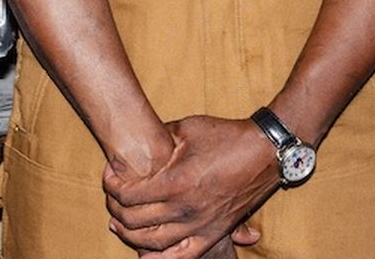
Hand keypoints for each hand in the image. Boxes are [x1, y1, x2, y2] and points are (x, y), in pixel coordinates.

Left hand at [102, 115, 279, 257]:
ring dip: (130, 235)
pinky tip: (144, 256)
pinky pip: (182, 256)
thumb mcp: (186, 129)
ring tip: (120, 224)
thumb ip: (158, 138)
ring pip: (152, 243)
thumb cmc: (225, 136)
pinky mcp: (214, 233)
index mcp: (175, 182)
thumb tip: (138, 143)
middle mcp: (185, 209)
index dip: (111, 186)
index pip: (128, 195)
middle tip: (112, 197)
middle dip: (115, 209)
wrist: (265, 152)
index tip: (109, 175)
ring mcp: (200, 225)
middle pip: (134, 220)